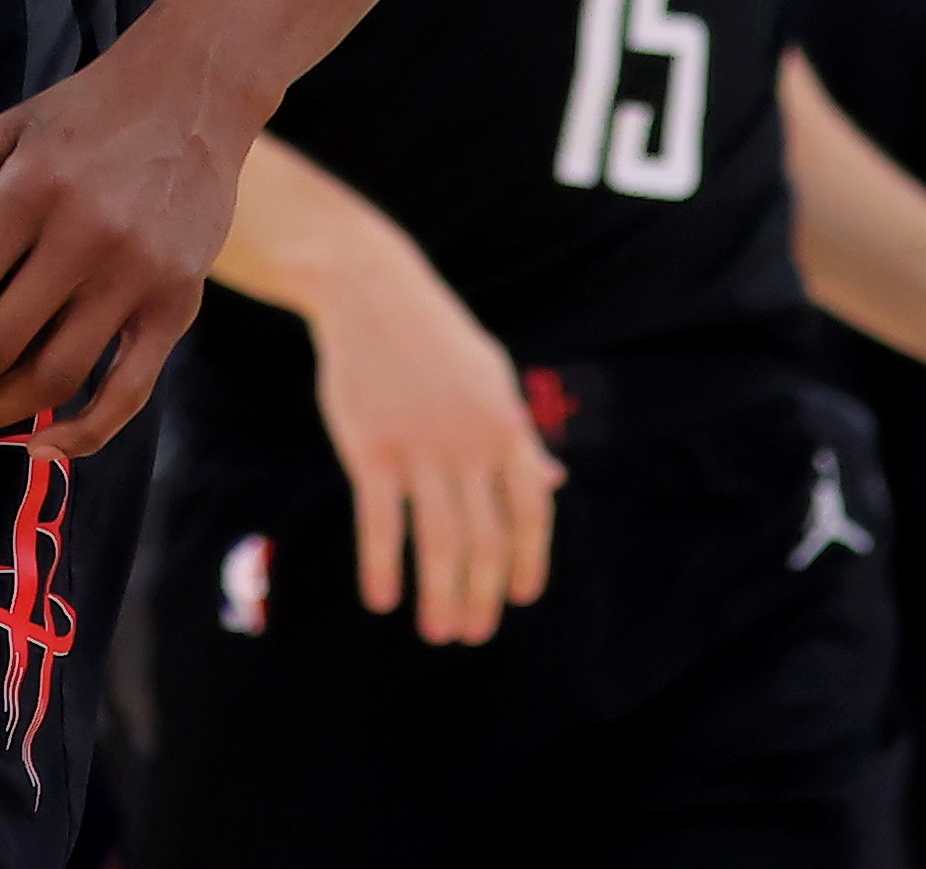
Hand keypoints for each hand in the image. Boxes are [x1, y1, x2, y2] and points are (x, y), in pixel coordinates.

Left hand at [0, 34, 242, 457]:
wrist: (192, 93)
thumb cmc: (86, 115)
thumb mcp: (3, 136)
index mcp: (33, 191)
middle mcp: (86, 238)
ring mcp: (137, 278)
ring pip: (55, 378)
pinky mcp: (179, 306)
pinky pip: (128, 393)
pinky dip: (84, 435)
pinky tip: (44, 446)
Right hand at [295, 224, 562, 644]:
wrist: (370, 291)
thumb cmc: (434, 339)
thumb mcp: (493, 380)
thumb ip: (522, 438)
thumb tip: (554, 485)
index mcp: (507, 426)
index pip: (531, 512)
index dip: (528, 561)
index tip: (518, 598)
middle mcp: (471, 443)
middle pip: (486, 539)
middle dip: (481, 595)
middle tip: (471, 633)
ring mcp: (421, 446)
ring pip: (439, 541)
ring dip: (441, 595)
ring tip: (437, 632)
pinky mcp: (372, 447)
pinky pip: (381, 522)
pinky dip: (383, 566)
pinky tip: (382, 599)